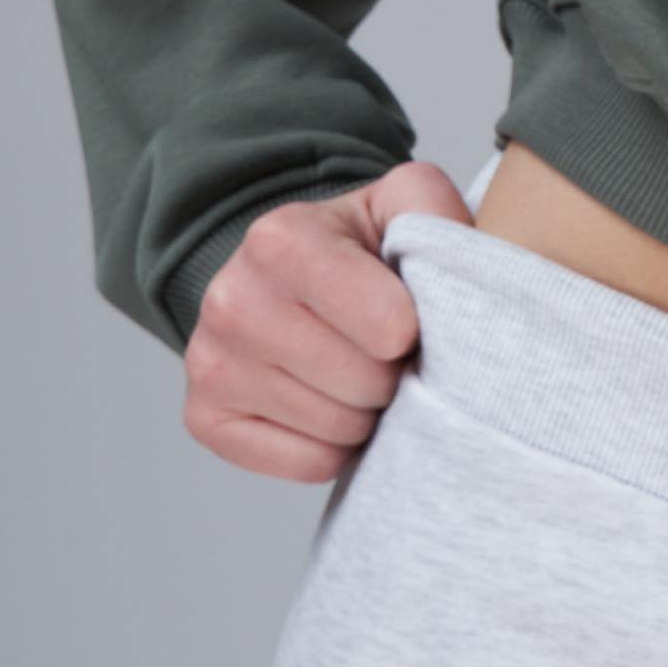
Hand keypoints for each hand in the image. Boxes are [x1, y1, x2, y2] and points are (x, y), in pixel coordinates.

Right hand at [182, 160, 470, 478]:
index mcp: (281, 240)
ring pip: (339, 428)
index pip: (389, 327)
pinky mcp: (206, 418)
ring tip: (358, 370)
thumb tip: (461, 272)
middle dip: (393, 371)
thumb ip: (438, 214)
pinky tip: (328, 402)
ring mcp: (211, 363)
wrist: (287, 276)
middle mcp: (232, 300)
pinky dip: (335, 446)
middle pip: (366, 382)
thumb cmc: (359, 248)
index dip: (416, 329)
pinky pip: (310, 463)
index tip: (407, 312)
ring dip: (367, 409)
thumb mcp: (403, 204)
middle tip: (384, 348)